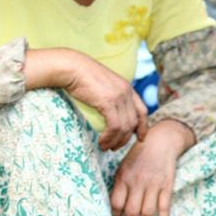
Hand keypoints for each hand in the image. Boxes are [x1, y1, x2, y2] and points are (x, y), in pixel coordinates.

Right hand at [27, 48, 147, 150]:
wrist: (71, 67)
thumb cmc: (81, 76)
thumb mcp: (102, 85)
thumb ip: (111, 96)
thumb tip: (110, 113)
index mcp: (127, 88)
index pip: (142, 110)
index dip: (143, 126)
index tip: (140, 138)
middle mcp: (127, 92)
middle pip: (134, 122)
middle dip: (126, 138)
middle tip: (115, 147)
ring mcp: (119, 96)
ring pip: (125, 127)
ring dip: (116, 141)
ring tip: (105, 147)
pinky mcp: (109, 102)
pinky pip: (115, 126)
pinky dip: (109, 137)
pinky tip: (101, 141)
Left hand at [110, 119, 193, 215]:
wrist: (161, 142)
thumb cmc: (139, 156)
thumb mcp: (123, 167)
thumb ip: (119, 185)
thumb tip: (114, 209)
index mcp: (123, 178)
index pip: (116, 204)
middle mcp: (138, 183)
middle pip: (131, 213)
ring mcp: (154, 186)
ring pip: (147, 214)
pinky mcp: (167, 186)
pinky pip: (164, 208)